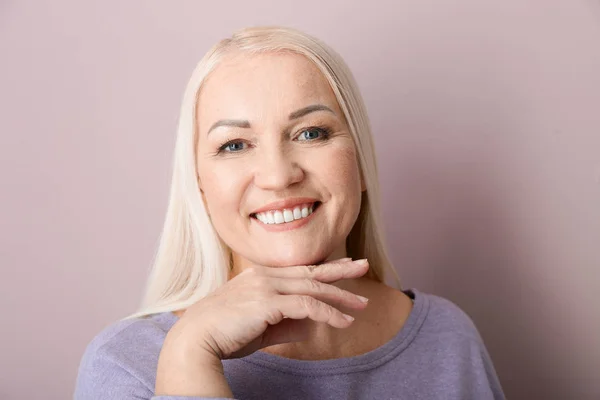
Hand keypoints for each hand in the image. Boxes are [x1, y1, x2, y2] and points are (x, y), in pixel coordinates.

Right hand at [167, 258, 369, 359]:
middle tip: (363, 266)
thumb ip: (285, 323)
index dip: (323, 268)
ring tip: (362, 304)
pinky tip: (344, 322)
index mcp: (259, 277)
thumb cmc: (223, 335)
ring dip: (340, 296)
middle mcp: (264, 276)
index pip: (298, 269)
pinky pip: (308, 306)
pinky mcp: (268, 303)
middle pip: (310, 271)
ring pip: (313, 288)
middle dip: (339, 270)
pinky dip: (329, 313)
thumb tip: (311, 325)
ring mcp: (265, 287)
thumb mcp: (259, 328)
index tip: (343, 266)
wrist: (195, 340)